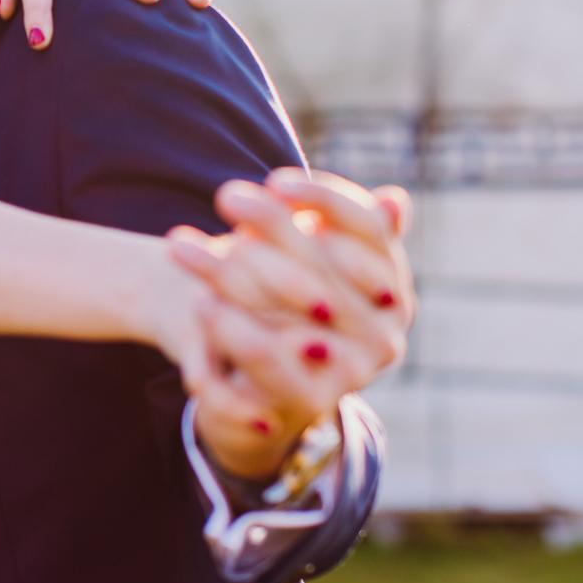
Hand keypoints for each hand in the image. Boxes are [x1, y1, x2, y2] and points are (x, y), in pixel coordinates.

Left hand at [168, 170, 414, 479]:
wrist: (274, 393)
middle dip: (270, 226)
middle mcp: (383, 338)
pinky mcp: (306, 402)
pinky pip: (262, 358)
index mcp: (394, 294)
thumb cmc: (296, 307)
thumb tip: (395, 201)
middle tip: (226, 195)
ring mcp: (350, 375)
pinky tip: (198, 301)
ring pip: (290, 315)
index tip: (277, 179)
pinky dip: (228, 328)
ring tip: (188, 244)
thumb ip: (345, 230)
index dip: (325, 200)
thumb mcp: (319, 264)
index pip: (370, 232)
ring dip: (234, 278)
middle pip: (323, 268)